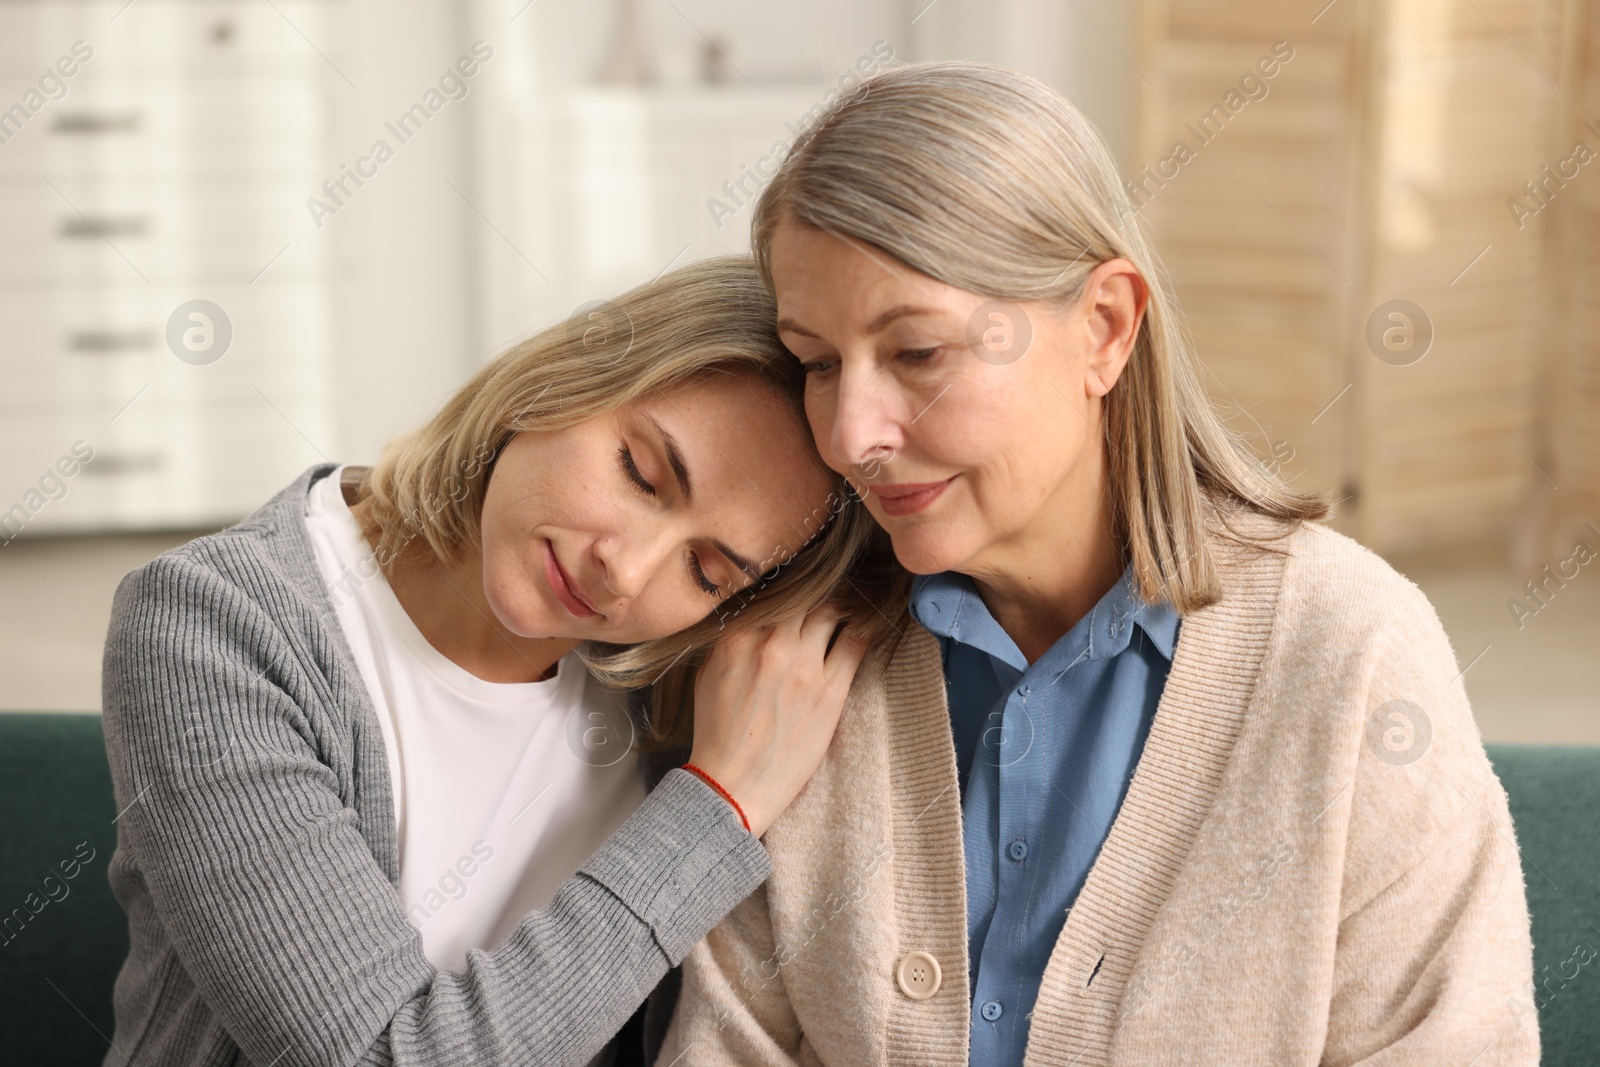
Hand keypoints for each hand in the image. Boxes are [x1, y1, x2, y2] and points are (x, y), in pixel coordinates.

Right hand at [687, 605, 868, 836]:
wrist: (731, 785)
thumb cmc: (718, 732)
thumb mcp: (709, 673)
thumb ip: (732, 637)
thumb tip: (757, 611)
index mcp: (736, 636)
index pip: (773, 589)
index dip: (791, 583)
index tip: (802, 581)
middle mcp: (770, 643)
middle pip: (807, 594)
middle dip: (819, 590)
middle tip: (832, 587)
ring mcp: (803, 666)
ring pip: (833, 611)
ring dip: (843, 606)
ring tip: (850, 604)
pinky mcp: (830, 691)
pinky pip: (856, 643)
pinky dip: (863, 629)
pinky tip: (866, 625)